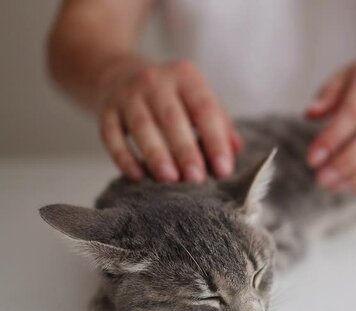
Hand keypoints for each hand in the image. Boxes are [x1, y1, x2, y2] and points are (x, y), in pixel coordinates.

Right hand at [99, 59, 241, 182]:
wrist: (119, 73)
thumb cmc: (170, 94)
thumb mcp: (196, 97)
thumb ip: (219, 122)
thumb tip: (236, 150)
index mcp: (185, 76)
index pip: (204, 109)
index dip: (215, 140)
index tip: (224, 169)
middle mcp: (155, 80)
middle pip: (172, 118)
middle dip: (185, 150)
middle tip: (197, 178)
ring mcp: (127, 94)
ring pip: (142, 126)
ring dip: (156, 155)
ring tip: (170, 179)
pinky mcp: (105, 110)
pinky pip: (111, 135)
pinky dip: (123, 157)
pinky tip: (137, 176)